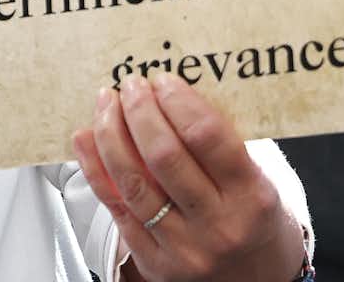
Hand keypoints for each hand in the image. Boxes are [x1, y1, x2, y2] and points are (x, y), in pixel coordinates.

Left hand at [73, 75, 305, 281]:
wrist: (252, 281)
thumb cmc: (252, 220)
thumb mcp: (256, 180)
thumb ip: (219, 144)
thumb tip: (169, 94)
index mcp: (252, 197)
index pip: (207, 137)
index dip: (178, 101)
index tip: (163, 80)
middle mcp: (218, 225)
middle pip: (164, 156)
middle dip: (140, 112)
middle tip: (131, 86)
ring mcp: (183, 248)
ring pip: (133, 181)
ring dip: (111, 134)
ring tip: (106, 104)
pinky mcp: (154, 262)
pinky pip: (115, 206)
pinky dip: (96, 168)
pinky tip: (87, 140)